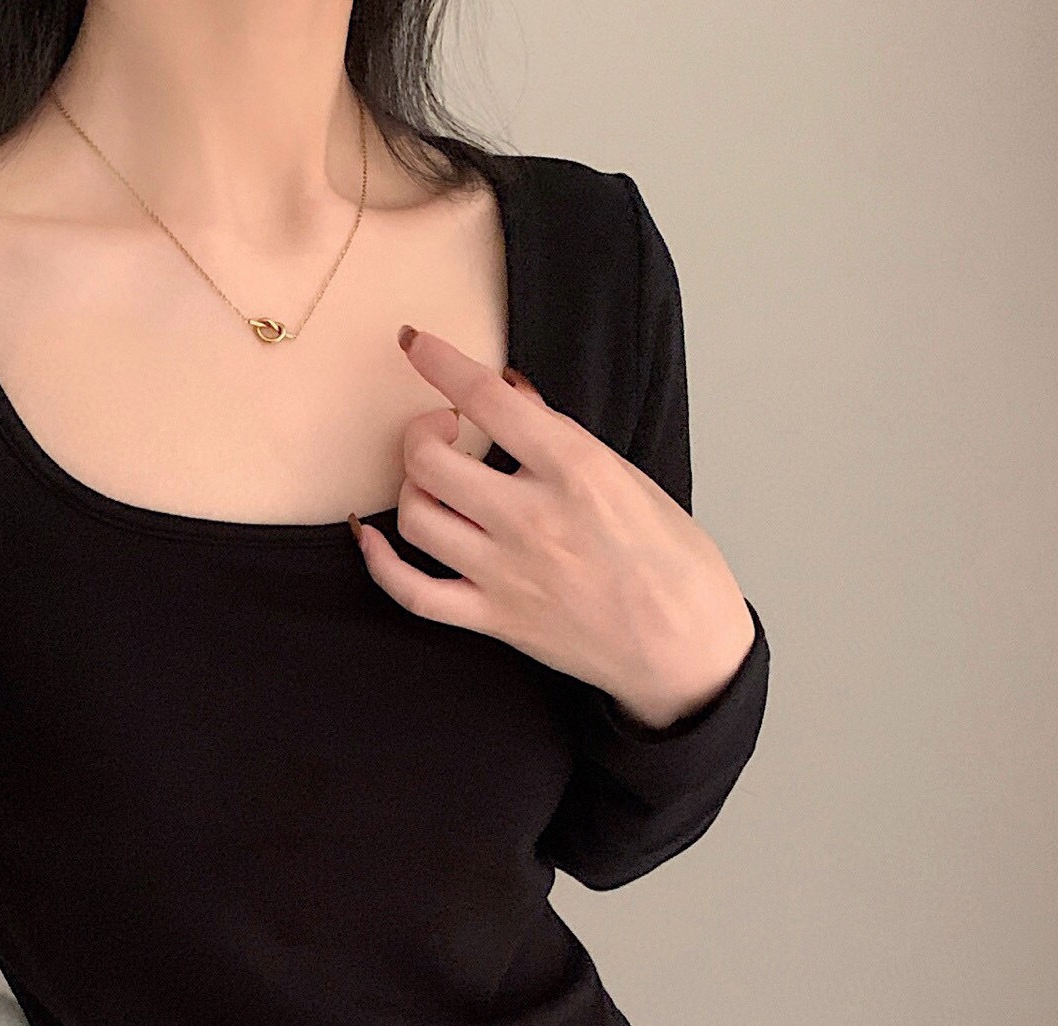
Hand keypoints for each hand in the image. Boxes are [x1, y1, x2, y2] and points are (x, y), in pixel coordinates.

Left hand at [351, 326, 754, 729]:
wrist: (686, 649)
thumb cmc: (672, 563)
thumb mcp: (630, 478)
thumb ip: (562, 434)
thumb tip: (512, 393)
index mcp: (576, 471)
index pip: (487, 400)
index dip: (440, 362)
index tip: (415, 342)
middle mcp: (533, 520)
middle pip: (433, 458)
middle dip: (423, 429)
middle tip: (442, 428)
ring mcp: (507, 574)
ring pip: (417, 516)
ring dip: (411, 485)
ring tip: (433, 480)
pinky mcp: (495, 620)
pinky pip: (413, 592)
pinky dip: (380, 561)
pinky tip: (371, 536)